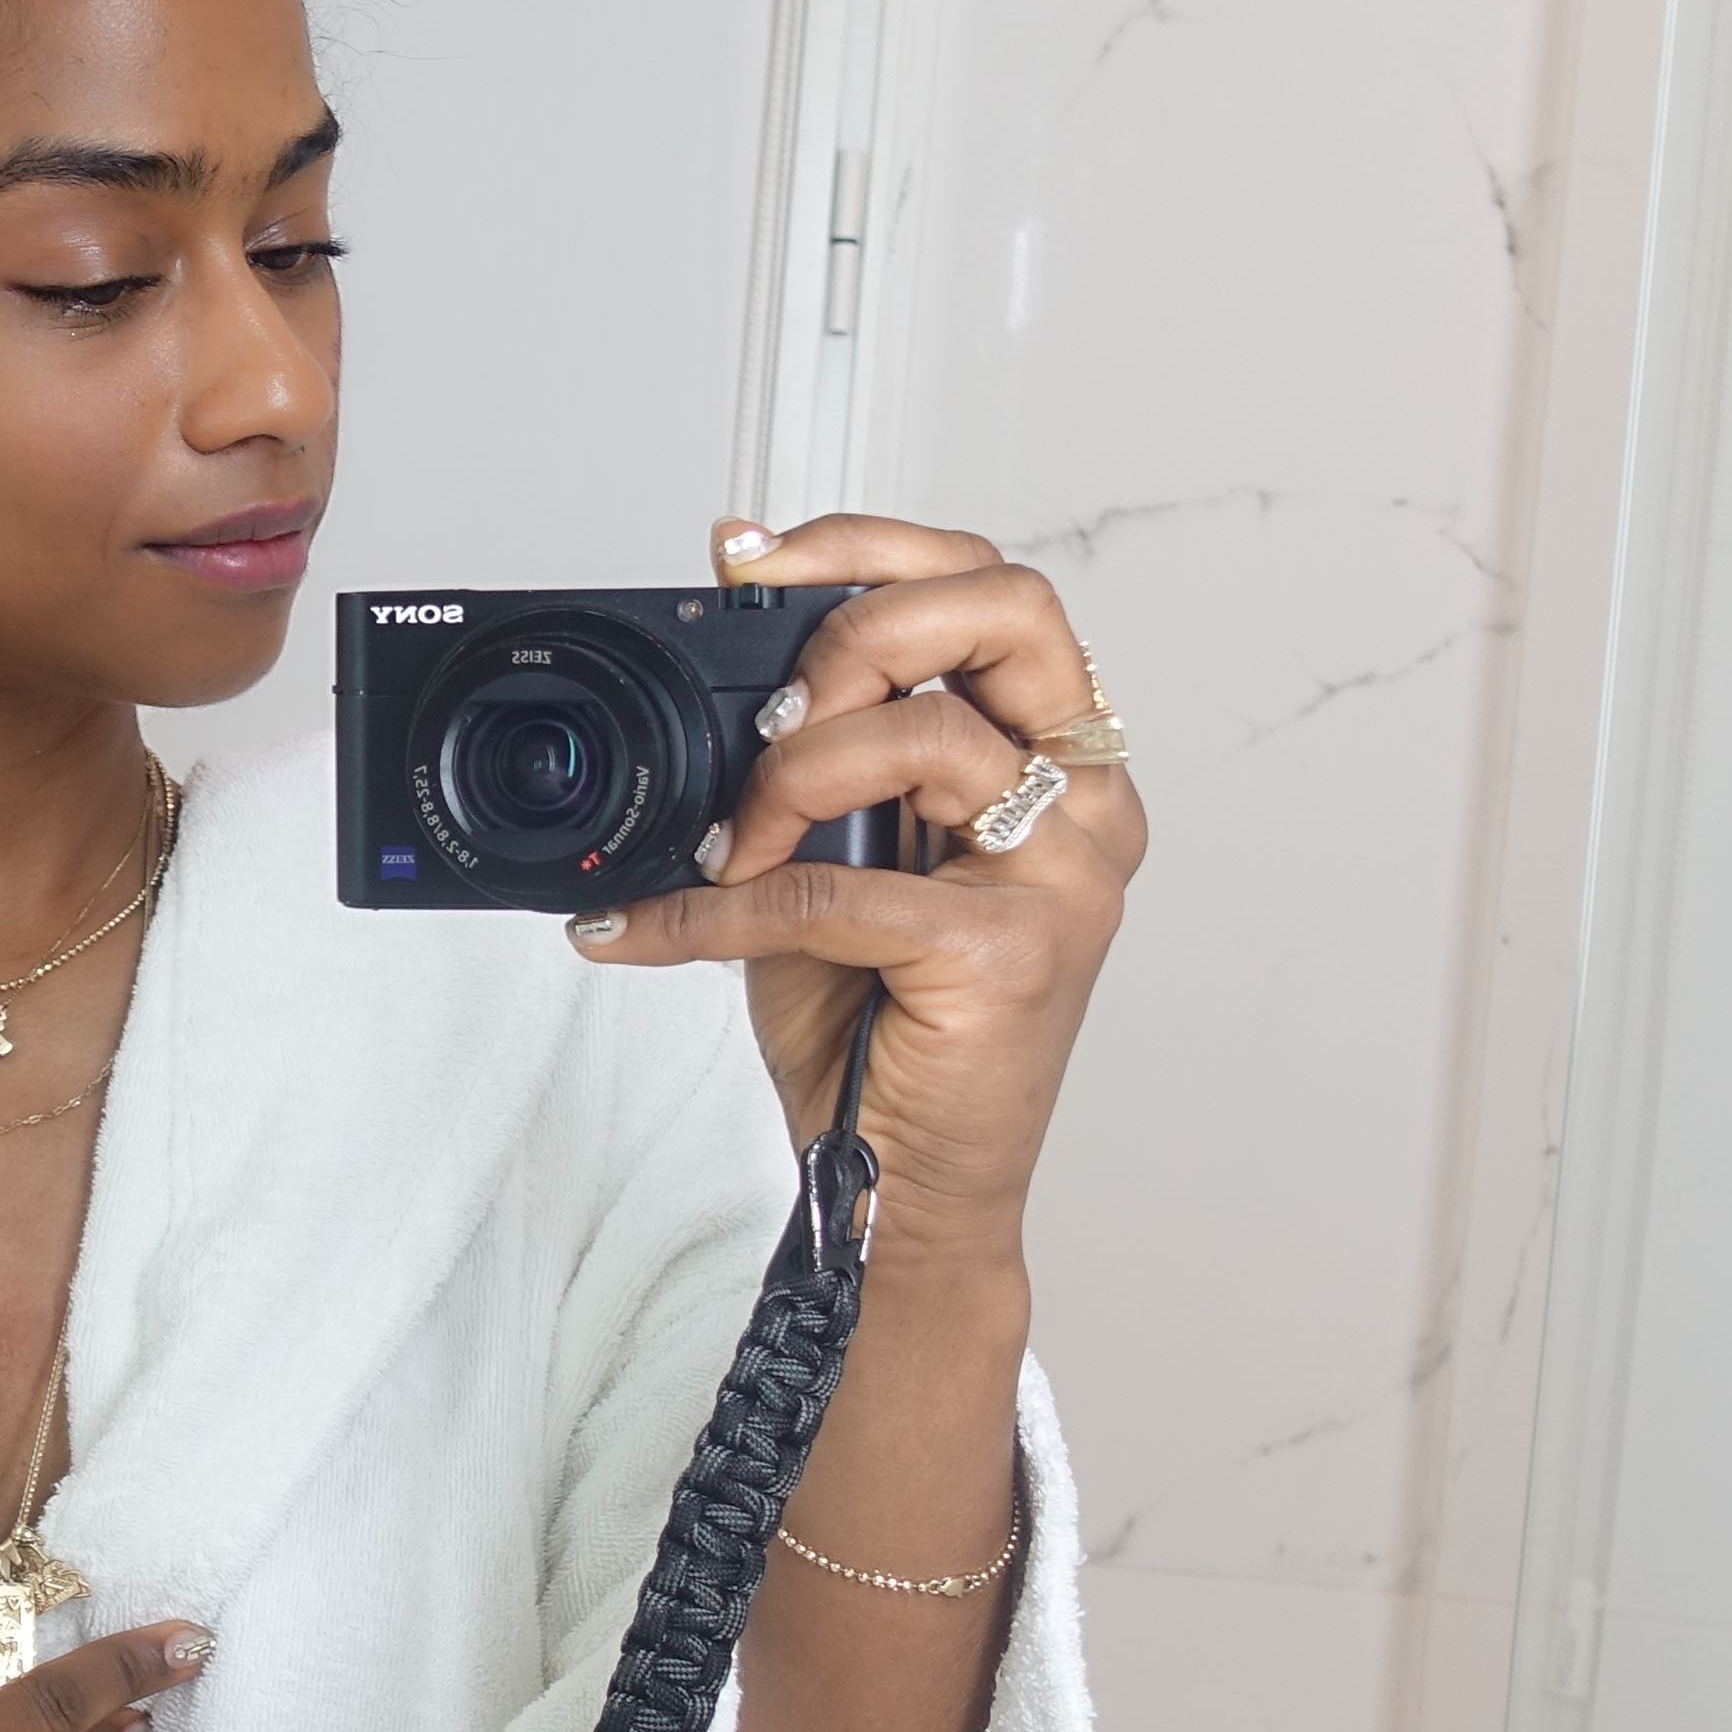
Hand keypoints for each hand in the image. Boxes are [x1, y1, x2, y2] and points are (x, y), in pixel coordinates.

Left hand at [566, 514, 1141, 1274]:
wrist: (899, 1186)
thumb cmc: (874, 1019)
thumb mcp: (830, 847)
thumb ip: (808, 739)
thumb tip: (718, 610)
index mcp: (1052, 757)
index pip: (990, 588)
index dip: (870, 544)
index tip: (747, 557)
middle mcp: (1084, 802)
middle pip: (1004, 609)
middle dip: (859, 627)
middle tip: (768, 711)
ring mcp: (1063, 878)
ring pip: (926, 736)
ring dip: (788, 777)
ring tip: (724, 845)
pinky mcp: (1010, 956)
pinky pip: (837, 888)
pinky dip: (718, 905)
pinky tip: (647, 927)